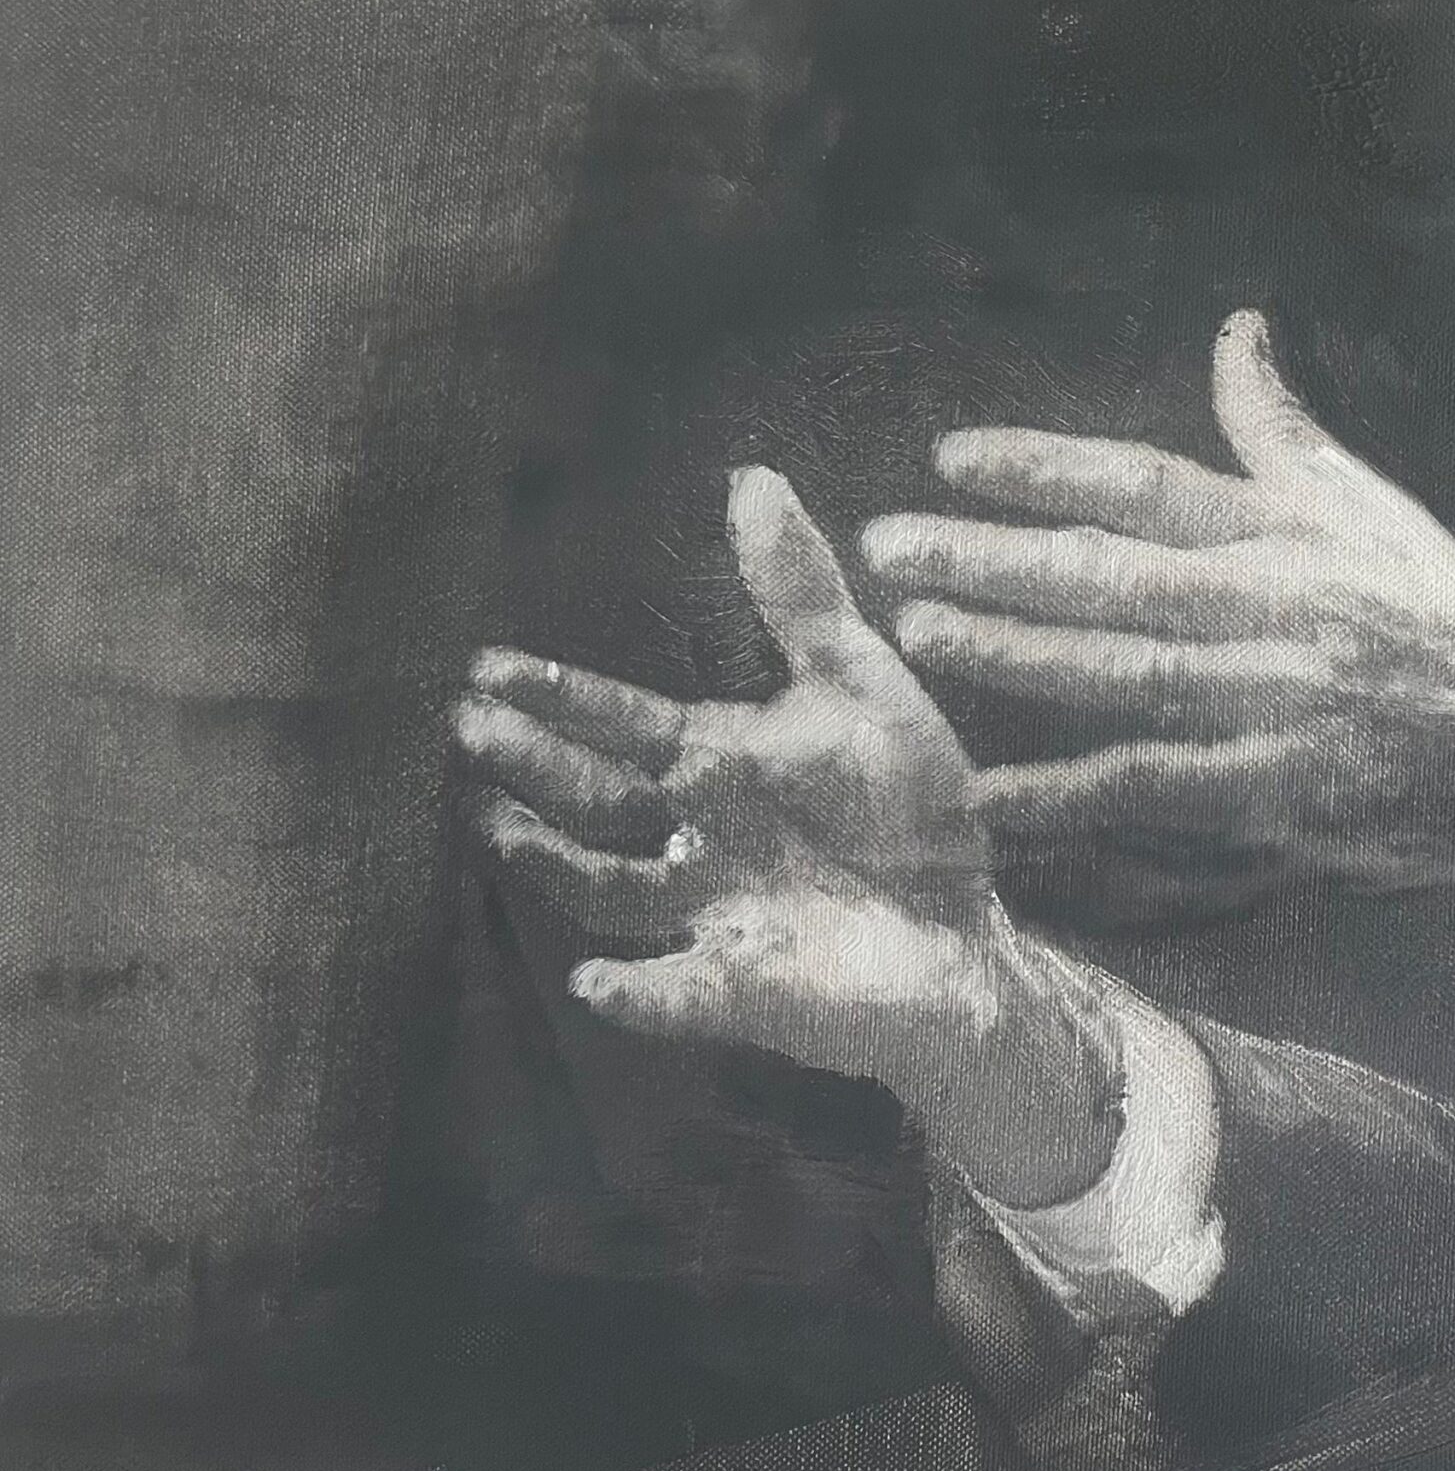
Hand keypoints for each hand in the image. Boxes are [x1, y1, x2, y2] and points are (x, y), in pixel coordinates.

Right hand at [453, 466, 1119, 1206]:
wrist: (969, 932)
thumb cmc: (911, 811)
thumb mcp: (862, 690)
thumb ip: (802, 597)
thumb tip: (751, 476)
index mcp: (718, 765)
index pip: (622, 724)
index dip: (558, 695)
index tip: (486, 667)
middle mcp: (694, 839)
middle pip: (598, 799)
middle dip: (535, 765)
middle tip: (469, 729)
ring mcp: (707, 916)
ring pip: (607, 890)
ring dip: (553, 862)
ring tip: (500, 826)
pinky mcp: (737, 991)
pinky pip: (669, 994)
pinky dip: (633, 991)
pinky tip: (595, 977)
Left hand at [864, 309, 1454, 907]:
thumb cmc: (1452, 621)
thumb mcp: (1373, 507)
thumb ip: (1282, 429)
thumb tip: (1236, 329)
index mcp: (1288, 533)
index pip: (1145, 486)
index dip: (1045, 470)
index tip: (952, 459)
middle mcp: (1272, 608)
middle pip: (1108, 575)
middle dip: (991, 557)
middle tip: (891, 547)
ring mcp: (1271, 701)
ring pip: (1118, 671)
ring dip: (1010, 653)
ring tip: (919, 632)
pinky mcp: (1278, 791)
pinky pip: (1153, 789)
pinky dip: (1066, 795)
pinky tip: (987, 795)